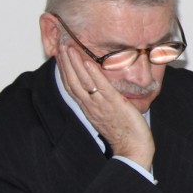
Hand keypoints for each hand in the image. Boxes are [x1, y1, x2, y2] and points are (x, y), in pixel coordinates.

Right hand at [57, 45, 155, 168]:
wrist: (132, 148)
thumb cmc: (124, 131)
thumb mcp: (108, 113)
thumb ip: (102, 100)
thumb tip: (102, 89)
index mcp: (88, 107)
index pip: (71, 85)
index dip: (64, 70)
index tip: (60, 55)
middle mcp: (90, 105)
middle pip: (72, 81)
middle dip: (65, 62)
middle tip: (61, 44)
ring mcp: (100, 104)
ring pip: (82, 81)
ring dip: (74, 63)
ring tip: (69, 47)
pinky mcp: (113, 103)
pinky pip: (100, 86)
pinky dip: (92, 73)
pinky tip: (87, 61)